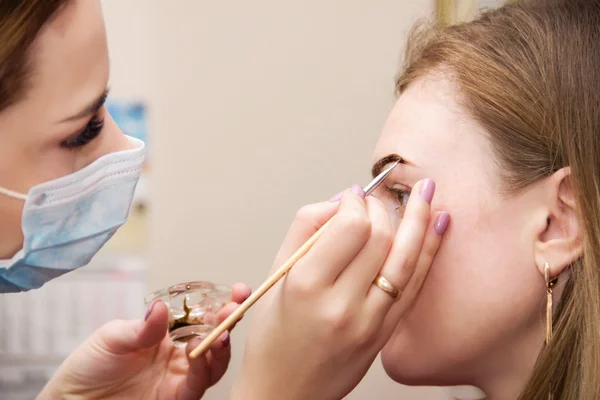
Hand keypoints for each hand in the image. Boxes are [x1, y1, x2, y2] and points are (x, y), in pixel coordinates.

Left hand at [39, 283, 250, 399]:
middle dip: (230, 321)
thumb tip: (161, 309)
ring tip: (222, 331)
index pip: (202, 316)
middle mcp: (179, 354)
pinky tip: (199, 352)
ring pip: (214, 362)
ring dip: (222, 346)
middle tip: (235, 308)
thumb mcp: (113, 337)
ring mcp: (179, 377)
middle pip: (215, 337)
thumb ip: (141, 327)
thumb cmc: (90, 366)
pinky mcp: (175, 398)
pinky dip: (202, 368)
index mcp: (168, 333)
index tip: (238, 290)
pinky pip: (197, 384)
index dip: (222, 303)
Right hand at [232, 180, 448, 399]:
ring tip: (427, 191)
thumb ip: (305, 229)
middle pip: (381, 238)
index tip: (352, 197)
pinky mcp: (385, 334)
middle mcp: (341, 305)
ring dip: (420, 220)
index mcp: (306, 286)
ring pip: (405, 259)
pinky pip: (414, 286)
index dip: (356, 202)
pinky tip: (438, 225)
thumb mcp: (275, 276)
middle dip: (383, 208)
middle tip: (375, 199)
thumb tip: (342, 200)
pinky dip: (429, 252)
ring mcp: (369, 323)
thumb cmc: (273, 336)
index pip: (350, 226)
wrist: (286, 392)